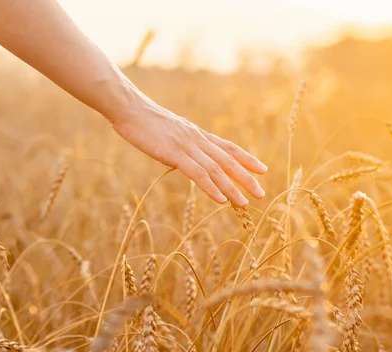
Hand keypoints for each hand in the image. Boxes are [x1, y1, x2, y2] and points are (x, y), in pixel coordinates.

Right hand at [111, 98, 266, 205]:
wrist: (129, 108)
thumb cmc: (145, 121)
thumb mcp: (171, 133)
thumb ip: (183, 145)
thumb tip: (188, 158)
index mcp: (198, 135)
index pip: (229, 147)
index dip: (247, 159)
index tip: (262, 170)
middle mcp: (198, 140)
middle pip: (228, 161)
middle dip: (246, 178)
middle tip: (261, 193)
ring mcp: (187, 146)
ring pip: (216, 170)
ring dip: (232, 188)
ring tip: (244, 203)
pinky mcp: (174, 154)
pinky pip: (197, 173)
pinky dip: (211, 187)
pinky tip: (221, 200)